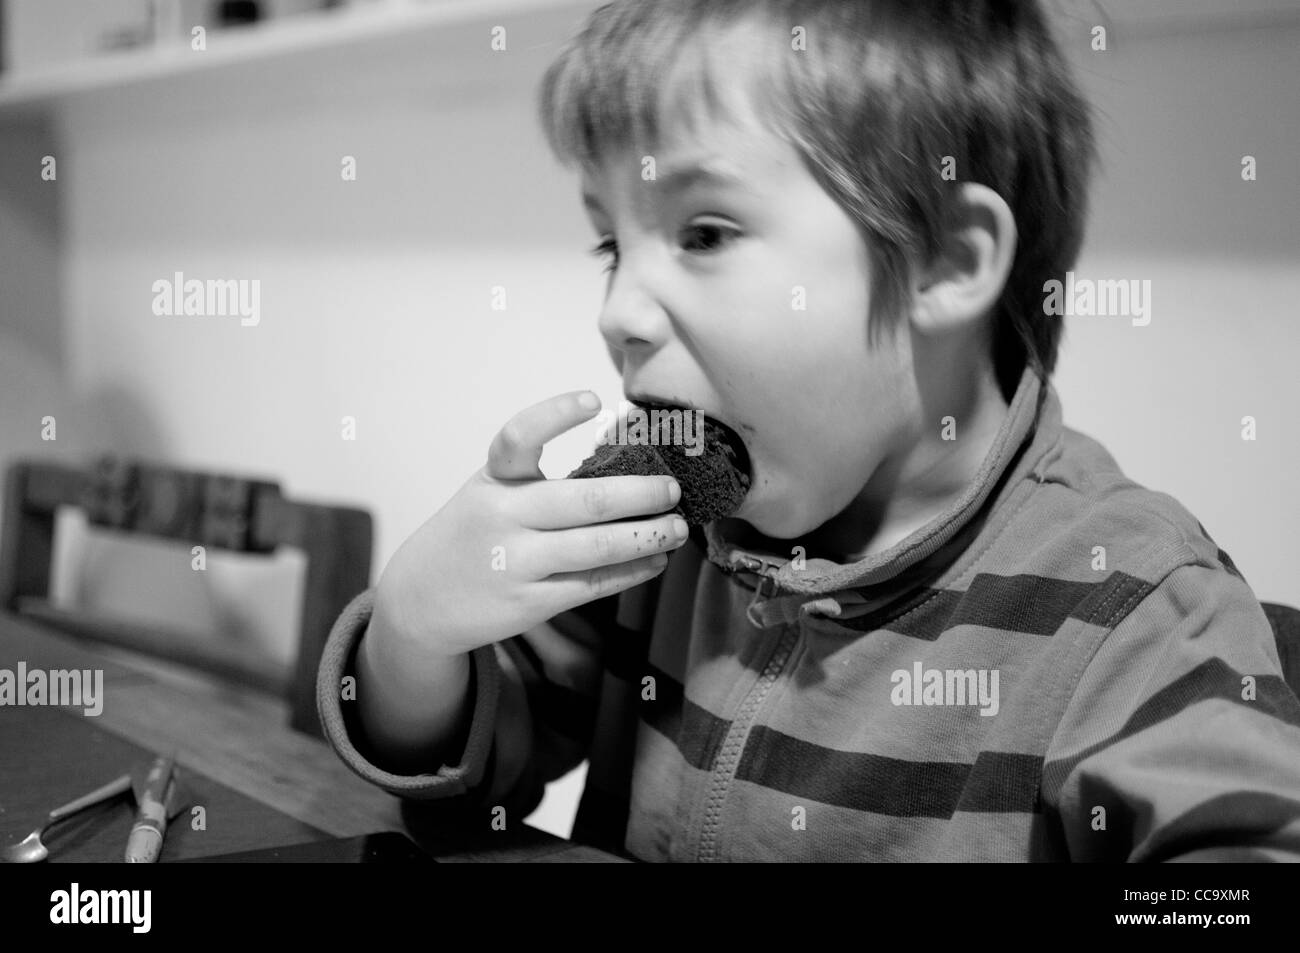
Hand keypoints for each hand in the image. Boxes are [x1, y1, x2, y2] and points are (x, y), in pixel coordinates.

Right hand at [373, 391, 687, 658]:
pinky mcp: (529, 603)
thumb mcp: (488, 493)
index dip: (554, 415)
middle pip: (584, 501)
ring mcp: (515, 563)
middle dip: (640, 494)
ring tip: (677, 528)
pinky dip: (631, 572)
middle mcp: (502, 518)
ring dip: (647, 536)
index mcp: (492, 480)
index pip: (519, 438)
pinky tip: (655, 561)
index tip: (593, 400)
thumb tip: (625, 469)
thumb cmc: (470, 535)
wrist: (419, 600)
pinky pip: (592, 584)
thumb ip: (537, 480)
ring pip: (597, 547)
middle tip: (672, 489)